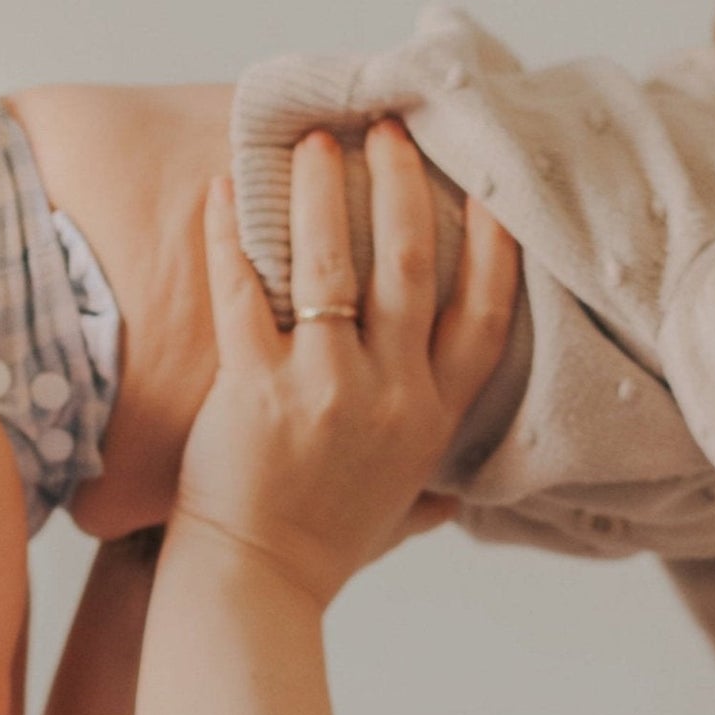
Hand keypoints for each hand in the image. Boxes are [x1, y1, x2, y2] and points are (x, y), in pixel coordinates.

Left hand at [171, 121, 518, 607]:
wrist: (257, 583)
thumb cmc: (327, 547)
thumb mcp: (404, 514)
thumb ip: (435, 489)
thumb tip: (462, 494)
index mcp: (432, 418)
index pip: (482, 316)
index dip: (491, 246)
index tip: (487, 189)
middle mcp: (391, 395)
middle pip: (412, 266)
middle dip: (400, 186)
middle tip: (385, 132)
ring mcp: (324, 388)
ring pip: (332, 264)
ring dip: (320, 192)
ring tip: (308, 142)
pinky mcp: (256, 387)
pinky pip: (245, 291)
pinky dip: (231, 235)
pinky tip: (222, 191)